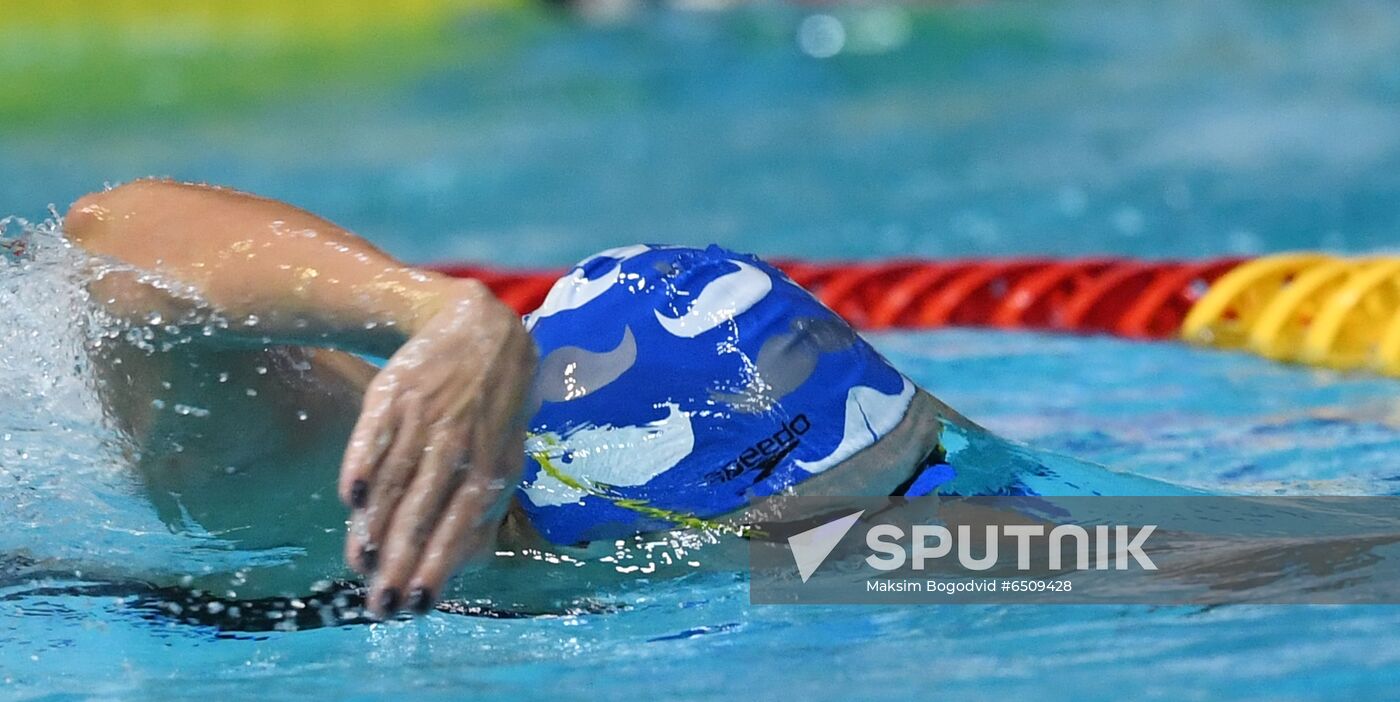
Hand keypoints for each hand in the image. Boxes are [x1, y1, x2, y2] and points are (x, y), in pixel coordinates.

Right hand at [338, 280, 535, 616]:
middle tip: (379, 605)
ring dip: (375, 527)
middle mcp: (458, 446)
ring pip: (394, 481)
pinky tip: (349, 499)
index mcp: (490, 467)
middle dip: (400, 564)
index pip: (459, 526)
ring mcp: (425, 419)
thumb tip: (461, 567)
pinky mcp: (394, 394)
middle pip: (422, 513)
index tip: (416, 603)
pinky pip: (374, 436)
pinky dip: (361, 466)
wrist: (477, 328)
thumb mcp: (505, 457)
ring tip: (359, 565)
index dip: (437, 565)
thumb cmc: (492, 410)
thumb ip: (484, 510)